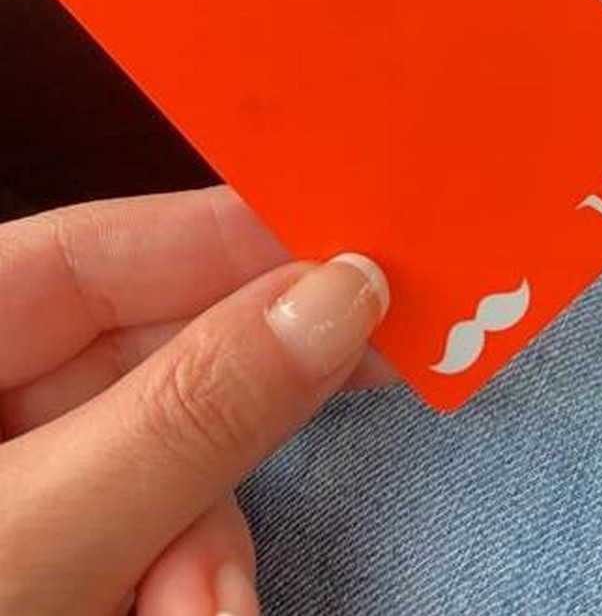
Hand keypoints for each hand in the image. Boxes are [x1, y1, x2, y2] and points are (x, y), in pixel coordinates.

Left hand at [0, 185, 392, 613]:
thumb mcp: (41, 529)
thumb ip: (186, 414)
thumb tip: (338, 295)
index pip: (95, 248)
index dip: (229, 238)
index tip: (355, 255)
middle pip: (150, 361)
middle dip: (236, 435)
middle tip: (355, 413)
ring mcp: (22, 482)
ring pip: (165, 462)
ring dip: (207, 548)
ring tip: (205, 615)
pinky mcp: (54, 552)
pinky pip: (146, 534)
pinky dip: (182, 583)